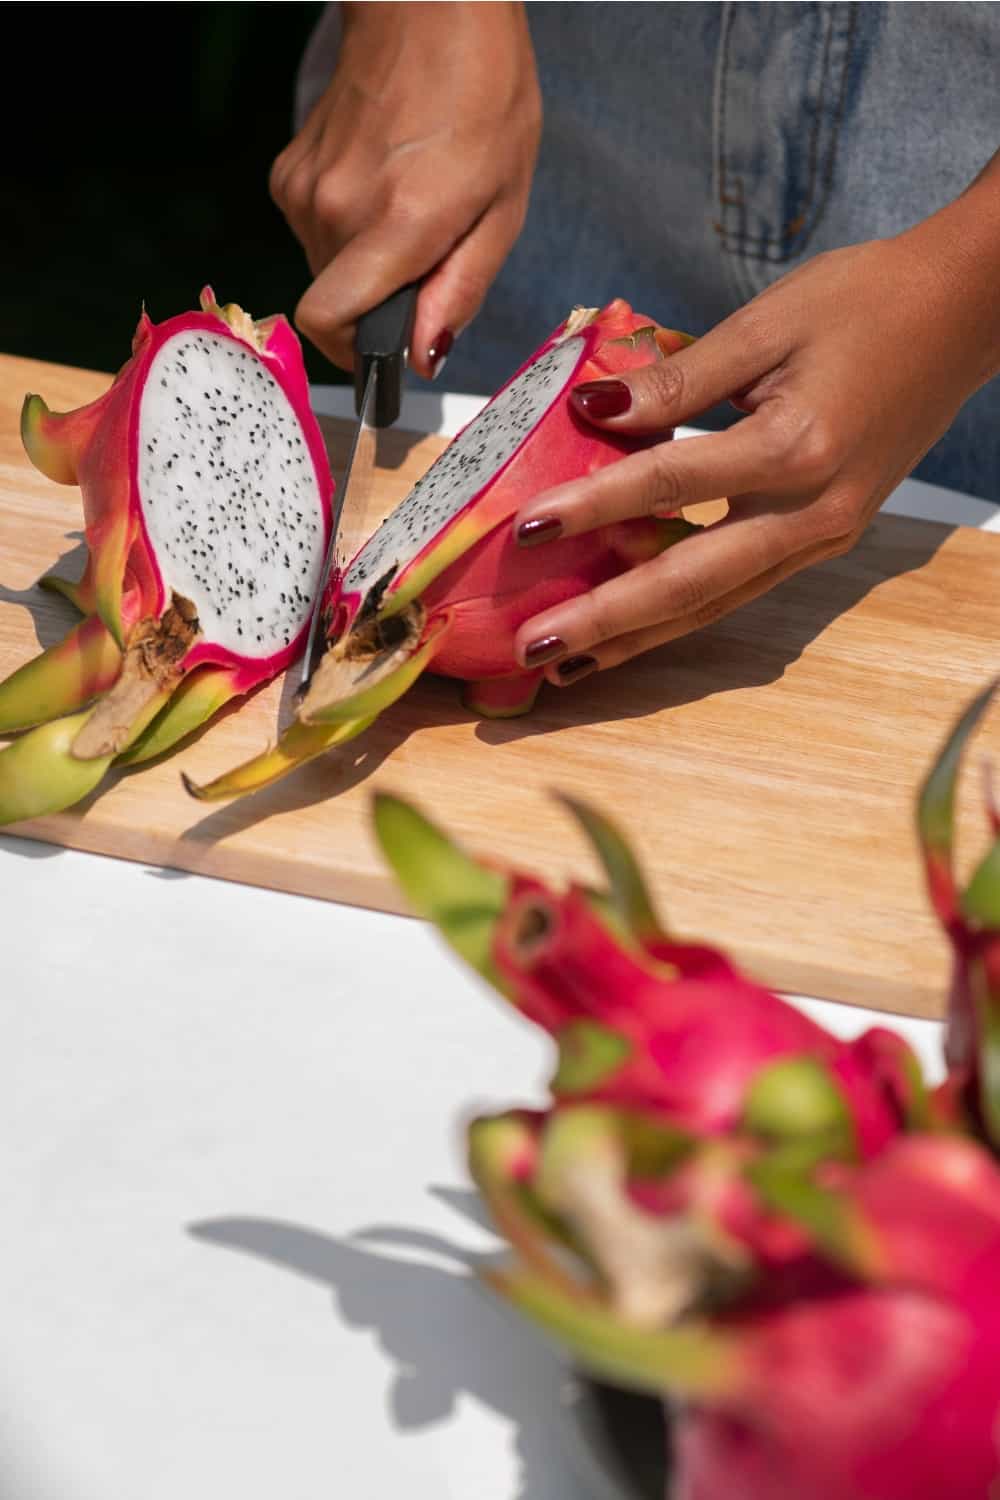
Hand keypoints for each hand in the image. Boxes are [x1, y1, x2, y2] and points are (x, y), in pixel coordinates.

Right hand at [270, 1, 540, 376]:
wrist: (428, 11)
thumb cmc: (484, 99)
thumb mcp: (503, 207)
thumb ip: (461, 290)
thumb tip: (423, 355)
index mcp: (396, 223)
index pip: (327, 322)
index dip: (354, 353)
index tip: (387, 349)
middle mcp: (336, 210)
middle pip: (337, 303)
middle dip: (379, 301)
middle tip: (426, 253)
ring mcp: (305, 189)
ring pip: (326, 269)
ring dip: (365, 263)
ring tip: (409, 206)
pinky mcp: (289, 173)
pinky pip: (315, 232)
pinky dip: (347, 230)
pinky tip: (382, 184)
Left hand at [511, 209, 999, 688]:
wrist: (964, 316)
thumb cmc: (865, 302)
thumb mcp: (765, 324)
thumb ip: (678, 379)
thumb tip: (594, 411)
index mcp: (796, 446)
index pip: (669, 484)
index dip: (590, 507)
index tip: (523, 529)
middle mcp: (812, 512)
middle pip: (689, 581)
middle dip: (605, 619)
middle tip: (533, 646)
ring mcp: (822, 536)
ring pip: (715, 603)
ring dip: (637, 637)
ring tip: (569, 664)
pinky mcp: (824, 541)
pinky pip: (739, 589)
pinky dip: (680, 614)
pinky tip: (631, 629)